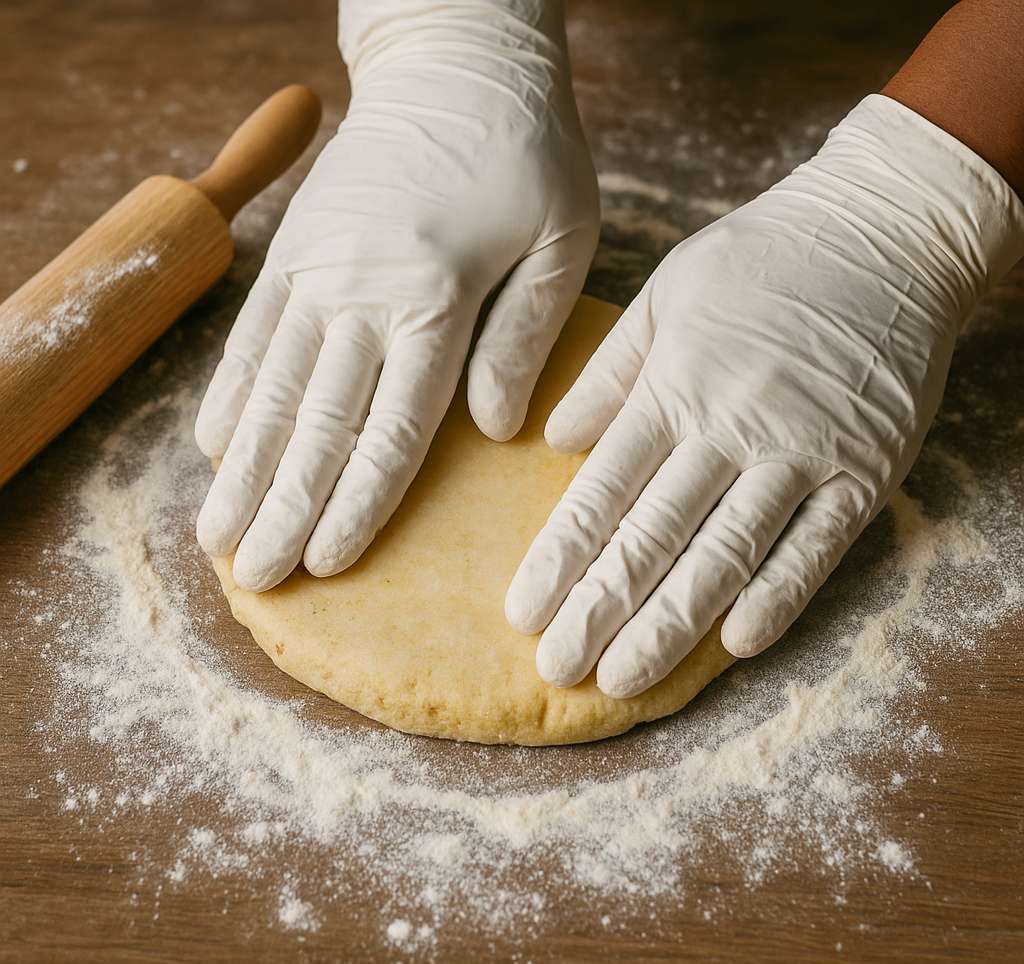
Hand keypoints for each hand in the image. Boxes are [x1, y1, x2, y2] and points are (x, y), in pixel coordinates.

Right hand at [195, 0, 598, 591]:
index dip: (358, 502)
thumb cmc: (525, 153)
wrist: (455, 60)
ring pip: (270, 389)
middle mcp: (360, 293)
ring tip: (217, 535)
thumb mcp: (561, 238)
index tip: (328, 562)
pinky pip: (250, 335)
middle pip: (316, 424)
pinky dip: (228, 394)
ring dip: (242, 470)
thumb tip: (494, 431)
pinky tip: (212, 447)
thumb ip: (526, 337)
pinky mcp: (291, 252)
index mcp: (435, 299)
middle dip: (284, 508)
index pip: (393, 427)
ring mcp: (314, 272)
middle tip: (256, 577)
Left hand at [506, 94, 1023, 697]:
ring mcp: (801, 452)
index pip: (602, 492)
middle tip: (556, 669)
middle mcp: (729, 426)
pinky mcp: (865, 469)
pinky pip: (816, 546)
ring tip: (622, 678)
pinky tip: (736, 645)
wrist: (886, 230)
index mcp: (672, 386)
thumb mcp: (666, 292)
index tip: (524, 613)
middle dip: (599, 610)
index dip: (560, 558)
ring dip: (670, 624)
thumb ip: (608, 372)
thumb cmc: (765, 259)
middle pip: (652, 536)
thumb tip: (552, 439)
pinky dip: (778, 597)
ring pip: (724, 554)